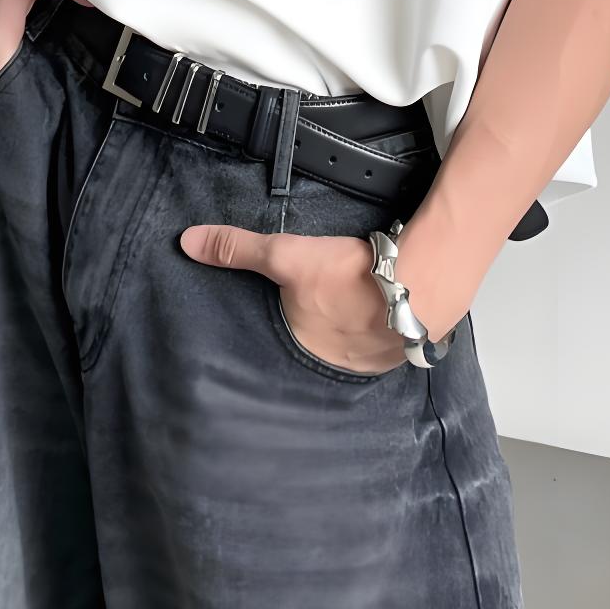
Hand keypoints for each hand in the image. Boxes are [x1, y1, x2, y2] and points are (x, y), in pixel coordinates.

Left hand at [179, 222, 467, 375]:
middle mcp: (334, 366)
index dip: (279, 326)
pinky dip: (379, 323)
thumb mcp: (286, 257)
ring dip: (348, 329)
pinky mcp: (402, 345)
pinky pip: (382, 337)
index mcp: (302, 351)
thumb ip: (238, 250)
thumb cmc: (350, 277)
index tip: (280, 312)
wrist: (423, 283)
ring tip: (345, 305)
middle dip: (314, 329)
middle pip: (315, 345)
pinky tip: (381, 305)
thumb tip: (186, 242)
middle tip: (315, 304)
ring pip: (350, 344)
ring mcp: (371, 361)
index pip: (281, 342)